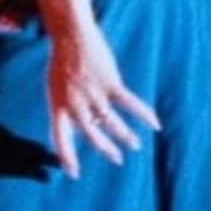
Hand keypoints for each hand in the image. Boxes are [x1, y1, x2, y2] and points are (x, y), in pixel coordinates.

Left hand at [47, 23, 160, 178]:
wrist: (70, 36)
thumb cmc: (62, 62)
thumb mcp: (55, 87)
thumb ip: (68, 107)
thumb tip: (88, 125)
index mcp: (57, 105)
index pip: (59, 137)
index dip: (65, 156)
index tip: (72, 173)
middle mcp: (74, 104)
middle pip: (91, 135)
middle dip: (105, 149)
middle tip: (116, 159)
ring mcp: (93, 94)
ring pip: (113, 123)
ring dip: (125, 136)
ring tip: (135, 145)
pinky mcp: (110, 83)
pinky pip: (130, 104)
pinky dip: (144, 114)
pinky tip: (155, 124)